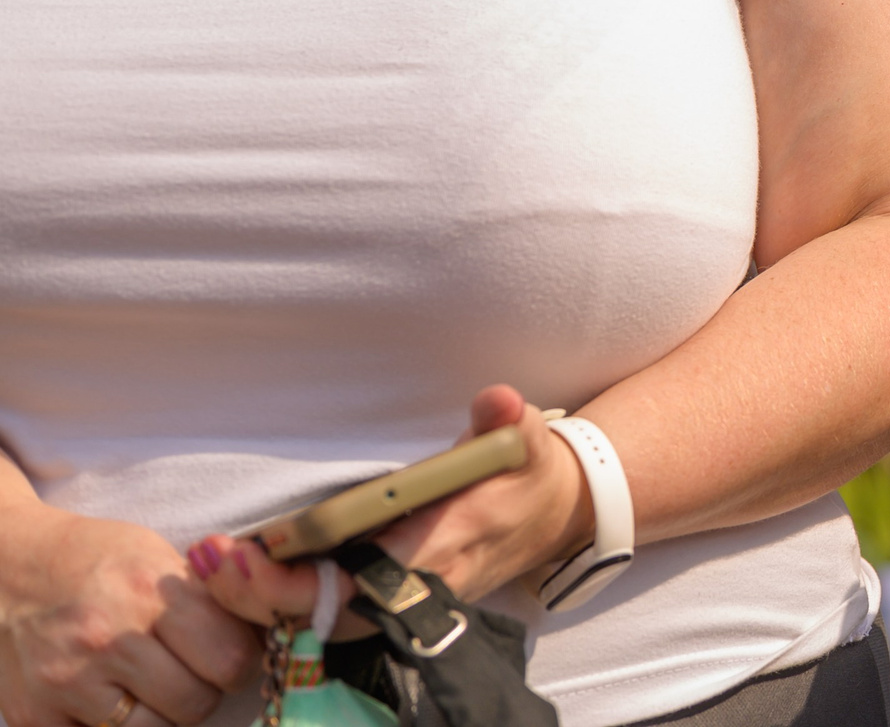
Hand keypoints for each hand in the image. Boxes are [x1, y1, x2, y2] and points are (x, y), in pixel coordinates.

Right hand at [0, 504, 259, 726]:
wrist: (8, 567)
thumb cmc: (95, 558)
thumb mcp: (158, 554)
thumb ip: (208, 594)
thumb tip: (270, 619)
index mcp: (148, 592)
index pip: (230, 659)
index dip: (240, 662)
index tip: (231, 656)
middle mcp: (107, 639)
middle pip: (196, 703)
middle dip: (203, 691)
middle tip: (190, 672)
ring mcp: (67, 682)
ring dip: (163, 716)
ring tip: (153, 687)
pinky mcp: (33, 715)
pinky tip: (111, 699)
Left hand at [190, 386, 593, 630]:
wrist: (548, 515)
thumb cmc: (525, 474)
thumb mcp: (525, 440)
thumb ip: (505, 420)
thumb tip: (497, 400)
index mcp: (445, 546)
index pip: (363, 582)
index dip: (302, 581)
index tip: (251, 551)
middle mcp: (418, 585)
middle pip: (326, 617)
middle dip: (261, 598)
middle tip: (208, 559)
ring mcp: (402, 598)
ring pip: (319, 623)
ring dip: (260, 601)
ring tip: (208, 564)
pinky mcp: (388, 596)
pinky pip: (326, 613)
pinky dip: (279, 600)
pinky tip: (239, 571)